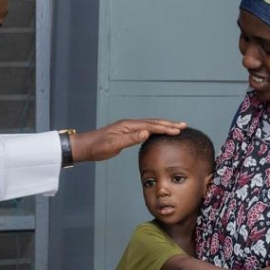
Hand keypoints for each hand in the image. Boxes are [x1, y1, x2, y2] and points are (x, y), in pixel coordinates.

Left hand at [70, 119, 185, 163]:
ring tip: (176, 127)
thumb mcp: (113, 144)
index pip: (151, 126)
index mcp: (128, 126)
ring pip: (150, 124)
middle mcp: (130, 124)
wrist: (85, 146)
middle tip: (183, 125)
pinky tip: (159, 132)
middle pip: (153, 122)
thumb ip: (130, 138)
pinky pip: (145, 129)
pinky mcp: (126, 133)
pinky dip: (155, 129)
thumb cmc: (97, 147)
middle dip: (169, 124)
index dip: (165, 128)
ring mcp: (128, 128)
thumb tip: (146, 132)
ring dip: (164, 125)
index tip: (178, 130)